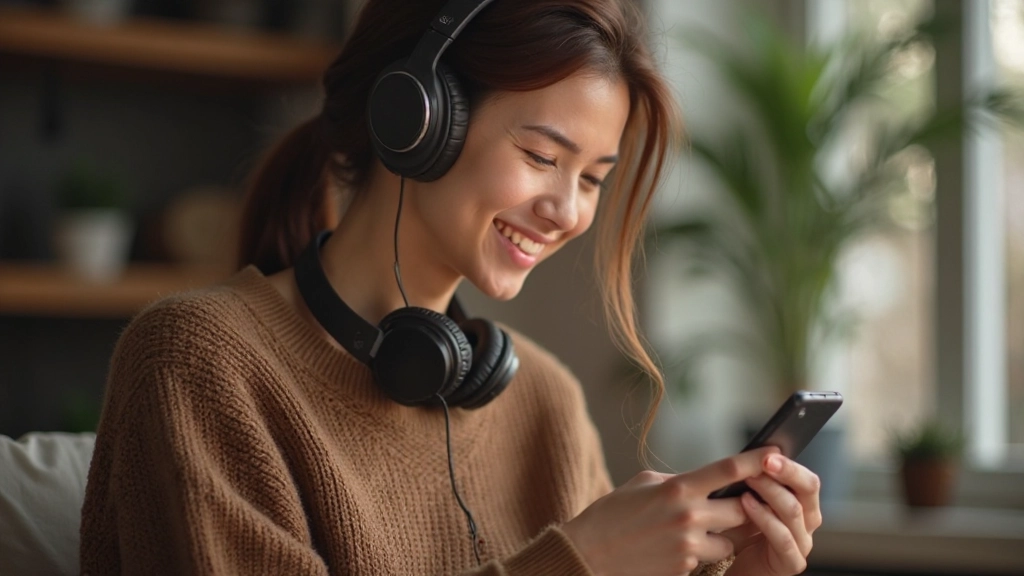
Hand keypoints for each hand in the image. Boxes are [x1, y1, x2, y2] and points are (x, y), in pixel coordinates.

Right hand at [562, 447, 778, 575]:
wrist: (589, 552)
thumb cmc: (613, 513)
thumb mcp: (644, 484)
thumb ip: (680, 482)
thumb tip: (706, 482)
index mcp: (678, 488)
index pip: (729, 469)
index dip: (757, 460)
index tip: (776, 452)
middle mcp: (688, 516)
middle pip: (742, 511)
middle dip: (743, 509)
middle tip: (738, 504)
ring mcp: (688, 546)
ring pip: (729, 542)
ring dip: (721, 537)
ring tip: (693, 531)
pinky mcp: (684, 568)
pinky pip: (706, 559)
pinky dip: (697, 554)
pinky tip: (671, 548)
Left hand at [720, 454, 821, 575]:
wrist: (739, 571)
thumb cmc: (743, 535)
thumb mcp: (751, 504)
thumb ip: (757, 485)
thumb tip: (750, 455)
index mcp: (803, 506)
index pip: (806, 479)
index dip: (790, 464)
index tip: (769, 452)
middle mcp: (808, 523)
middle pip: (808, 490)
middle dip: (787, 472)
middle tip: (764, 461)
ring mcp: (803, 544)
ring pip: (793, 511)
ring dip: (770, 491)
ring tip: (748, 479)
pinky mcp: (792, 563)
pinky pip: (782, 537)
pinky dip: (764, 517)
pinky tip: (746, 503)